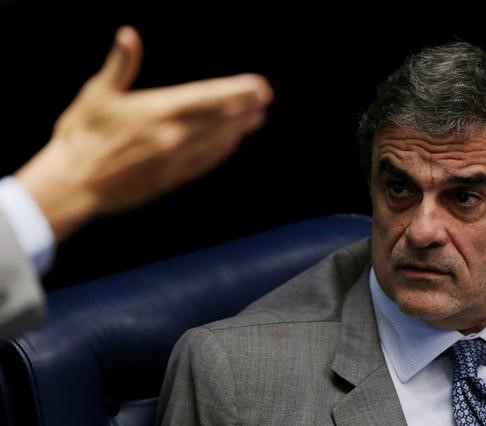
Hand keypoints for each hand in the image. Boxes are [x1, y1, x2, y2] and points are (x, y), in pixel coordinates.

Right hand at [15, 26, 272, 240]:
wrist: (74, 184)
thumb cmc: (81, 135)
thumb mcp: (97, 94)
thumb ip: (120, 66)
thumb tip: (128, 35)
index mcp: (157, 111)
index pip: (207, 97)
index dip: (236, 91)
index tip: (258, 86)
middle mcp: (173, 136)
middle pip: (219, 118)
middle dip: (244, 107)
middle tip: (264, 99)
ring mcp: (175, 159)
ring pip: (216, 141)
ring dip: (238, 128)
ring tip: (257, 118)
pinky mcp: (171, 178)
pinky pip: (204, 162)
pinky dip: (221, 151)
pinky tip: (232, 143)